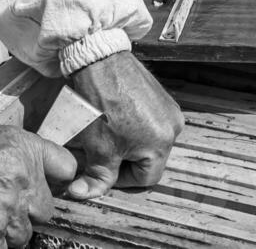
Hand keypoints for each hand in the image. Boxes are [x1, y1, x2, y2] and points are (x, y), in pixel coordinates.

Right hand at [0, 123, 77, 248]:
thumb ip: (29, 151)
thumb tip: (49, 167)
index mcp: (28, 154)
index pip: (66, 169)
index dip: (55, 178)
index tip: (44, 185)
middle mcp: (24, 184)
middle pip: (45, 210)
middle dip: (28, 209)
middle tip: (3, 203)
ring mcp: (8, 214)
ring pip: (24, 234)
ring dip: (9, 229)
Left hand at [65, 51, 182, 200]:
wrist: (99, 59)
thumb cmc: (99, 103)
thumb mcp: (97, 147)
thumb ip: (96, 177)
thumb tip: (82, 195)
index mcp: (162, 143)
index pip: (146, 179)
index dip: (121, 179)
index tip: (104, 169)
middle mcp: (173, 127)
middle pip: (150, 159)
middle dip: (125, 159)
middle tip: (103, 150)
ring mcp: (169, 109)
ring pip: (149, 141)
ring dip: (129, 142)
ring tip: (108, 131)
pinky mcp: (161, 95)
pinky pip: (150, 121)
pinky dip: (134, 125)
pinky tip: (115, 116)